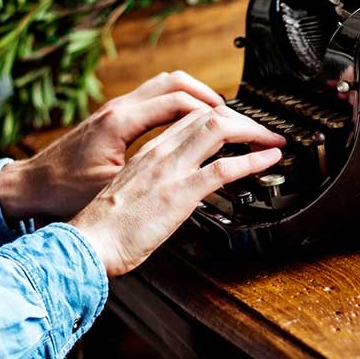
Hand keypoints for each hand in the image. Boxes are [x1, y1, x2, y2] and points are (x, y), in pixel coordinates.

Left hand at [0, 71, 223, 222]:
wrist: (29, 187)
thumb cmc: (62, 193)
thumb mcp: (111, 191)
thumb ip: (149, 180)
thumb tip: (186, 184)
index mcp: (121, 123)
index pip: (182, 104)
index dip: (218, 115)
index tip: (240, 128)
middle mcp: (120, 108)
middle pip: (178, 84)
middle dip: (214, 98)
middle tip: (240, 118)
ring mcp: (116, 108)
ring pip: (167, 84)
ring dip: (197, 96)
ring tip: (221, 116)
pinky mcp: (114, 117)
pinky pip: (157, 97)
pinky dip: (180, 104)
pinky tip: (191, 123)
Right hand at [70, 104, 284, 276]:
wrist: (88, 243)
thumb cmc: (104, 229)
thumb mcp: (132, 195)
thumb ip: (156, 185)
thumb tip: (178, 193)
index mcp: (148, 153)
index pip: (189, 117)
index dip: (219, 117)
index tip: (238, 128)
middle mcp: (160, 153)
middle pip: (207, 115)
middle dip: (242, 119)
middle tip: (262, 132)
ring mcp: (171, 170)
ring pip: (218, 129)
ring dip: (252, 131)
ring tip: (272, 139)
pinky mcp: (180, 193)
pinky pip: (224, 168)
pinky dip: (253, 160)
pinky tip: (269, 159)